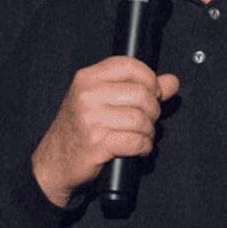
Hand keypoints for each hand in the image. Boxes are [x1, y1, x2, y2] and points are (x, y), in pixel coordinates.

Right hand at [30, 56, 178, 207]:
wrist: (55, 162)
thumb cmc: (79, 130)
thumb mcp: (102, 101)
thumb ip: (139, 87)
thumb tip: (171, 81)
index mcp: (87, 79)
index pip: (128, 65)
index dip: (149, 79)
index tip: (153, 92)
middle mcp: (87, 95)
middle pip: (141, 94)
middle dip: (153, 111)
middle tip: (145, 120)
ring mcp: (90, 119)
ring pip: (141, 120)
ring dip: (148, 132)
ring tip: (139, 135)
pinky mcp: (97, 143)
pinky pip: (136, 142)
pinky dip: (143, 147)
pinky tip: (136, 149)